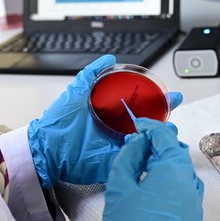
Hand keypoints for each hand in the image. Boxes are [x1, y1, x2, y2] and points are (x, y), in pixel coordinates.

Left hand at [28, 55, 182, 188]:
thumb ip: (91, 74)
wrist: (46, 150)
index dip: (155, 99)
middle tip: (173, 102)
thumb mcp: (77, 92)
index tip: (168, 93)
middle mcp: (118, 130)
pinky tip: (160, 143)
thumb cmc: (58, 123)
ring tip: (170, 123)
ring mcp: (119, 147)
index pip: (139, 105)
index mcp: (112, 114)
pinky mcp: (116, 162)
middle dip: (165, 112)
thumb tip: (109, 59)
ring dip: (163, 132)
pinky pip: (138, 158)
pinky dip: (152, 152)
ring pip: (148, 139)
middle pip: (148, 120)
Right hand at [101, 118, 203, 220]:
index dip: (150, 128)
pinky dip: (174, 182)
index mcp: (173, 171)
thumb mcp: (120, 183)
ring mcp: (195, 202)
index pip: (166, 138)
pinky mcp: (194, 218)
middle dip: (159, 145)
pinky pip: (186, 191)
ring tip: (146, 167)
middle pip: (178, 153)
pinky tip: (157, 188)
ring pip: (184, 172)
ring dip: (167, 164)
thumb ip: (131, 155)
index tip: (138, 126)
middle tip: (138, 146)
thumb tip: (140, 141)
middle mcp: (190, 184)